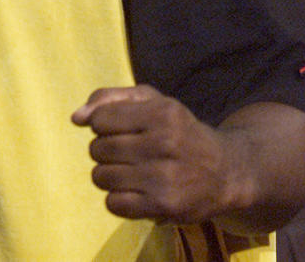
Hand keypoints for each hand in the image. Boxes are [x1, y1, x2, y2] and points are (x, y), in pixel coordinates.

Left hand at [72, 84, 236, 223]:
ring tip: (131, 173)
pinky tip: (136, 192)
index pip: (100, 120)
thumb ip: (109, 99)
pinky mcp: (164, 206)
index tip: (121, 130)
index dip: (103, 126)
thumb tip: (76, 118)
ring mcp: (165, 177)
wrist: (228, 172)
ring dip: (109, 176)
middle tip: (128, 154)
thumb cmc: (180, 131)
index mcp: (161, 113)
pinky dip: (118, 200)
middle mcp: (165, 144)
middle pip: (98, 149)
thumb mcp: (152, 101)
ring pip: (101, 176)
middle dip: (105, 151)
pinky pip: (113, 204)